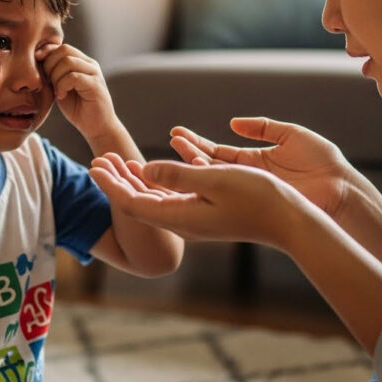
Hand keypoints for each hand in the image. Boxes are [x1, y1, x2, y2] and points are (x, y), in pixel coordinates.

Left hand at [39, 44, 115, 139]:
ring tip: (56, 91)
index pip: (62, 47)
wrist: (97, 127)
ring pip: (68, 62)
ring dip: (55, 77)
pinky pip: (73, 77)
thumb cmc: (78, 108)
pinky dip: (62, 86)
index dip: (47, 53)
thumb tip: (38, 58)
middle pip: (64, 50)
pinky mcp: (95, 85)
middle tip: (48, 82)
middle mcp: (90, 64)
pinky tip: (61, 96)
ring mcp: (94, 73)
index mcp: (82, 63)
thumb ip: (53, 73)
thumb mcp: (60, 87)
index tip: (37, 67)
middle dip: (49, 65)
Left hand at [89, 153, 310, 247]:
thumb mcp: (215, 179)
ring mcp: (194, 219)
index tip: (93, 166)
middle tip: (98, 160)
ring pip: (154, 200)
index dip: (110, 185)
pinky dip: (157, 182)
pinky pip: (172, 198)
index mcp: (179, 216)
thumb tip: (144, 167)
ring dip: (134, 181)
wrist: (288, 221)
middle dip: (116, 181)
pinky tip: (152, 169)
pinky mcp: (206, 213)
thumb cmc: (256, 198)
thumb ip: (177, 174)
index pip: (132, 203)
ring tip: (118, 163)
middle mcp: (182, 222)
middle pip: (138, 202)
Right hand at [170, 117, 353, 216]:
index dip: (198, 143)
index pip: (219, 151)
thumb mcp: (290, 135)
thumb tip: (233, 124)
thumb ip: (262, 127)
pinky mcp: (256, 200)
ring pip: (215, 178)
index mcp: (256, 159)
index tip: (176, 134)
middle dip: (188, 153)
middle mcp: (248, 176)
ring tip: (175, 152)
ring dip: (194, 166)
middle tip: (169, 142)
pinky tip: (194, 171)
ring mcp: (250, 190)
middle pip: (211, 165)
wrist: (339, 187)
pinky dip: (211, 181)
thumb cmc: (321, 160)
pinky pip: (229, 191)